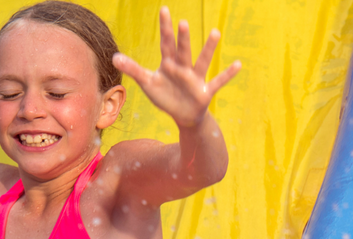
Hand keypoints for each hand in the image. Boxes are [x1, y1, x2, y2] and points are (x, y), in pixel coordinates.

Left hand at [112, 6, 240, 129]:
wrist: (183, 115)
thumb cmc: (166, 96)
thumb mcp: (147, 83)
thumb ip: (133, 69)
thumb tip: (113, 57)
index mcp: (169, 64)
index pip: (166, 43)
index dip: (165, 28)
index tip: (164, 10)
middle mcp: (183, 68)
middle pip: (182, 51)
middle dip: (182, 39)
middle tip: (182, 23)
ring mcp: (195, 79)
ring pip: (202, 62)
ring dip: (208, 49)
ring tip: (215, 32)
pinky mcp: (204, 91)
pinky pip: (218, 81)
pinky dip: (228, 74)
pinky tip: (239, 64)